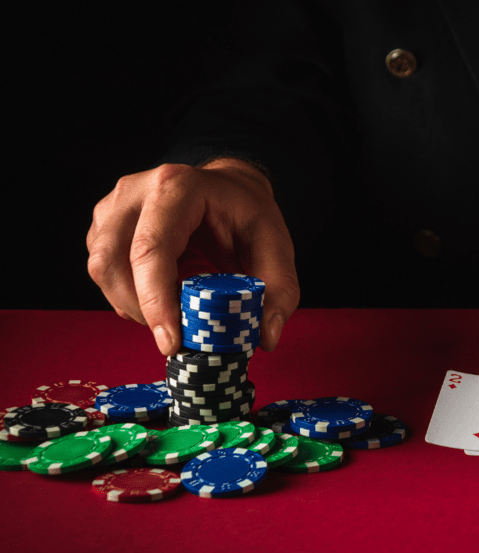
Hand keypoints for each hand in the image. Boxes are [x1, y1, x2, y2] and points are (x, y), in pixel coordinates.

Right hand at [86, 158, 299, 354]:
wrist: (228, 190)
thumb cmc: (247, 214)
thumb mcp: (276, 246)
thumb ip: (279, 291)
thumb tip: (267, 337)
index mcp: (177, 187)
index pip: (150, 248)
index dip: (155, 300)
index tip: (171, 341)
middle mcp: (135, 192)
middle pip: (111, 263)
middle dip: (142, 310)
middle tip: (178, 334)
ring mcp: (112, 208)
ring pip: (101, 272)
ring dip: (133, 306)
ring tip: (175, 311)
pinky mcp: (103, 228)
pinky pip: (104, 274)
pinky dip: (129, 298)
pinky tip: (163, 297)